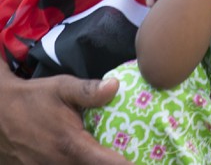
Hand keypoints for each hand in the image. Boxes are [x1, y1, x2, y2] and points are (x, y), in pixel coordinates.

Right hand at [0, 72, 127, 163]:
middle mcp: (59, 163)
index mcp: (70, 145)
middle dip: (114, 164)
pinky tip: (91, 156)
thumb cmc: (34, 99)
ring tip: (115, 156)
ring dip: (96, 164)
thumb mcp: (61, 88)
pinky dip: (80, 164)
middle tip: (135, 156)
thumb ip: (88, 90)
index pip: (105, 163)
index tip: (142, 162)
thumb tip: (116, 86)